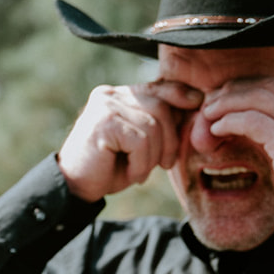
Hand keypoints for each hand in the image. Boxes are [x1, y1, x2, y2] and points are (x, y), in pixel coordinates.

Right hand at [57, 81, 204, 202]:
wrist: (75, 187)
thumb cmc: (109, 167)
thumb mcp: (140, 143)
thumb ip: (160, 123)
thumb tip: (195, 104)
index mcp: (119, 95)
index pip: (157, 86)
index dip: (180, 94)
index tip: (197, 102)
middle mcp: (111, 95)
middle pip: (161, 106)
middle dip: (171, 139)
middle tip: (166, 164)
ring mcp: (105, 107)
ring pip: (153, 126)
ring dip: (153, 156)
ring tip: (140, 171)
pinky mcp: (103, 123)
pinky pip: (140, 141)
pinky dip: (141, 163)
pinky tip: (131, 174)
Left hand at [198, 75, 273, 208]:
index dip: (254, 91)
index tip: (234, 99)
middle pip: (268, 86)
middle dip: (236, 90)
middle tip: (214, 100)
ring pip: (255, 98)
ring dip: (227, 103)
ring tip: (208, 113)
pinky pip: (250, 121)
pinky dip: (229, 121)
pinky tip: (217, 129)